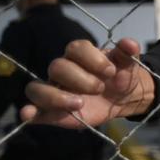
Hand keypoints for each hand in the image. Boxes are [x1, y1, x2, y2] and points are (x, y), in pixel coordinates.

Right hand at [20, 38, 154, 128]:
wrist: (123, 97)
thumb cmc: (120, 76)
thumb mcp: (128, 64)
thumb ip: (128, 53)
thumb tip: (130, 44)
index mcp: (80, 54)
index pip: (75, 48)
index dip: (93, 59)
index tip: (111, 71)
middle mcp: (63, 69)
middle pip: (57, 67)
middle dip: (80, 79)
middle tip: (100, 88)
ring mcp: (55, 90)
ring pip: (38, 88)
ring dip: (55, 97)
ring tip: (79, 104)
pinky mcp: (52, 111)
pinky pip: (35, 110)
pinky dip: (30, 113)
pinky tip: (29, 115)